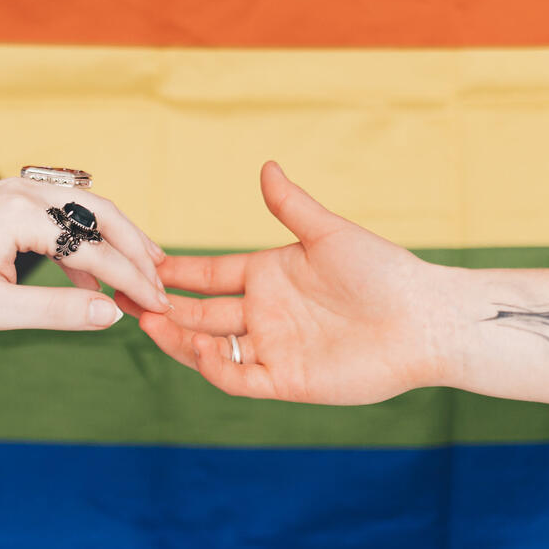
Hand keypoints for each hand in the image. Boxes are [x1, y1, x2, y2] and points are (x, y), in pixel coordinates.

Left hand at [0, 177, 170, 333]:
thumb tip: (112, 315)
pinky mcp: (8, 198)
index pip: (95, 247)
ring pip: (86, 208)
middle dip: (136, 248)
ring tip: (143, 274)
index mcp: (18, 215)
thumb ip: (58, 311)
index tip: (159, 304)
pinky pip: (63, 212)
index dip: (132, 279)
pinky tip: (93, 275)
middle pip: (101, 213)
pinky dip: (85, 239)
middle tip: (163, 281)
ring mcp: (15, 189)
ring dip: (116, 240)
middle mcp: (22, 190)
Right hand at [124, 162, 454, 403]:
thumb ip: (292, 207)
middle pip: (199, 313)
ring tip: (148, 322)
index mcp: (268, 276)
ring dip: (177, 338)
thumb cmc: (385, 272)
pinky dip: (214, 367)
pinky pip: (238, 378)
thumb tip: (266, 167)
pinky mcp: (286, 380)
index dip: (173, 271)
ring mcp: (273, 348)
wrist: (423, 320)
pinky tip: (197, 349)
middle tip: (124, 297)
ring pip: (209, 347)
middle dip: (160, 306)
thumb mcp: (330, 234)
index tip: (138, 262)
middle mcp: (264, 314)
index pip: (207, 275)